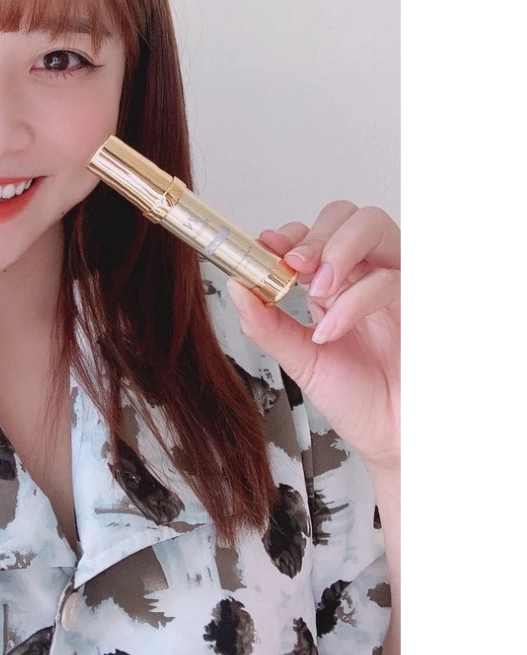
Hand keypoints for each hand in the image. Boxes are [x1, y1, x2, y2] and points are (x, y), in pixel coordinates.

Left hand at [225, 201, 399, 470]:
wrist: (391, 438)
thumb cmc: (355, 399)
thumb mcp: (299, 360)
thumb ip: (266, 324)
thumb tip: (236, 285)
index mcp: (335, 284)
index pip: (314, 234)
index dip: (289, 234)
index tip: (264, 248)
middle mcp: (365, 276)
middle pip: (347, 216)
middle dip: (315, 234)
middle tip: (292, 265)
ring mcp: (395, 285)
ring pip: (374, 226)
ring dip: (336, 249)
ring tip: (313, 289)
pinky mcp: (418, 302)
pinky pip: (390, 279)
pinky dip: (353, 301)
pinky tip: (330, 330)